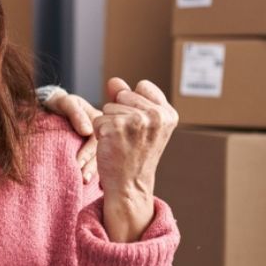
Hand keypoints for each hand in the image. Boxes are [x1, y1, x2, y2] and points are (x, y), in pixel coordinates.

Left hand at [43, 88, 99, 182]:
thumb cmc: (59, 104)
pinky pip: (100, 162)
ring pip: (101, 159)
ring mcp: (100, 142)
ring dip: (95, 172)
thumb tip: (86, 130)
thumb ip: (75, 113)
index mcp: (99, 119)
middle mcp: (103, 132)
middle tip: (83, 179)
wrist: (52, 107)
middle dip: (92, 166)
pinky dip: (97, 173)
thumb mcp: (66, 103)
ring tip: (85, 182)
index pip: (97, 139)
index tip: (79, 163)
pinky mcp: (93, 150)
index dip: (88, 152)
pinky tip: (95, 184)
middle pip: (101, 152)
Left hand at [93, 78, 177, 241]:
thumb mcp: (141, 124)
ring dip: (109, 123)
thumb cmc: (135, 154)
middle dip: (120, 113)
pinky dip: (99, 132)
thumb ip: (128, 99)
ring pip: (108, 107)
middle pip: (122, 96)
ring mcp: (135, 121)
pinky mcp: (114, 127)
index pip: (142, 86)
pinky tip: (111, 146)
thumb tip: (113, 80)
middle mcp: (155, 115)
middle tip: (128, 137)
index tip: (139, 126)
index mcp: (168, 114)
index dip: (134, 103)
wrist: (129, 185)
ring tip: (121, 142)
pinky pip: (97, 119)